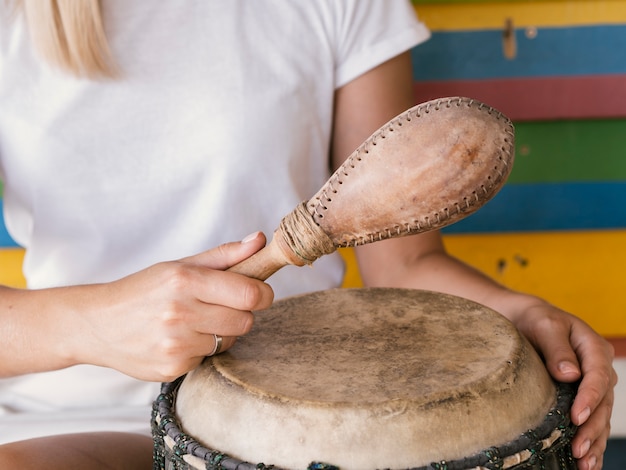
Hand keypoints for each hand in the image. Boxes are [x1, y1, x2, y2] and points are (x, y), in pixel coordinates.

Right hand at [69, 232, 273, 381]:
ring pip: (229, 341)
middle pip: (246, 320)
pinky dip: (199, 349)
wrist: (97, 324)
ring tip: (194, 322)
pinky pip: (208, 358)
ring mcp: (175, 345)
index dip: (263, 294)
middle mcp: (180, 313)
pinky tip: (178, 340)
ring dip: (221, 332)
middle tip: (220, 306)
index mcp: (185, 281)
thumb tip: (260, 240)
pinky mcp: (171, 369)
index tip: (259, 292)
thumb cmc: (143, 291)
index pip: (250, 294)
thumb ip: (225, 255)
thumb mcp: (180, 265)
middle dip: (240, 313)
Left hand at [510, 301, 616, 469]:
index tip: (576, 417)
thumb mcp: (544, 326)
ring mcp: (592, 384)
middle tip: (579, 449)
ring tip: (585, 464)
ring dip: (594, 441)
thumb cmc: (535, 320)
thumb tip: (570, 375)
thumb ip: (557, 349)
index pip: (598, 377)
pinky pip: (591, 421)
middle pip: (602, 402)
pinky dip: (591, 441)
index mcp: (594, 348)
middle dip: (591, 428)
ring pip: (600, 417)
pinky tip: (588, 462)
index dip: (589, 398)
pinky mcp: (581, 396)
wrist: (525, 319)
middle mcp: (598, 368)